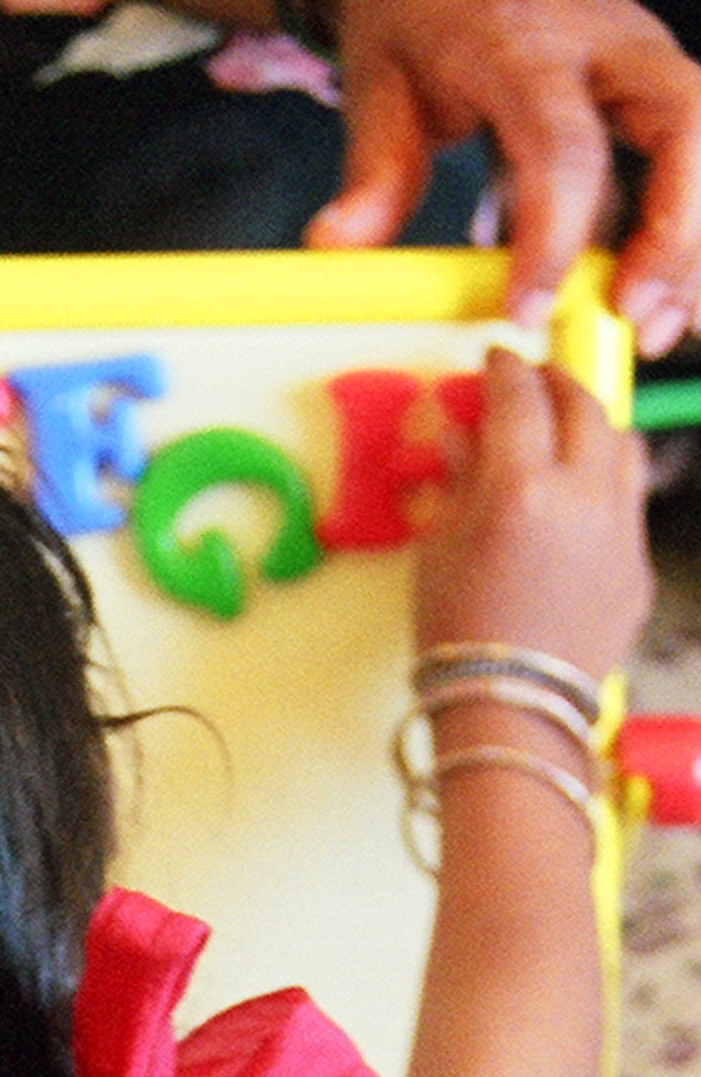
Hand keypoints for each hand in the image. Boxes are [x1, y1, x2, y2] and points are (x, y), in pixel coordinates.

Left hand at [305, 0, 700, 349]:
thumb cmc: (419, 26)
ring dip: (693, 242)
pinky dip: (689, 231)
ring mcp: (642, 62)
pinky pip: (694, 155)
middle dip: (675, 229)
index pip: (561, 144)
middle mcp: (606, 44)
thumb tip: (335, 244)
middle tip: (631, 317)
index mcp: (524, 46)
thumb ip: (374, 166)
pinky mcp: (656, 89)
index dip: (554, 236)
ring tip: (657, 328)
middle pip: (685, 123)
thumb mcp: (380, 84)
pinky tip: (666, 299)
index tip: (528, 312)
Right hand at [412, 348, 652, 680]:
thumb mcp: (437, 554)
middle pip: (582, 404)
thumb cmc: (458, 641)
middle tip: (532, 381)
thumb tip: (462, 438)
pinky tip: (577, 496)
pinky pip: (630, 500)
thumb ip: (456, 483)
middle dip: (555, 381)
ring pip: (622, 442)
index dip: (503, 368)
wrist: (510, 717)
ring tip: (566, 428)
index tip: (493, 359)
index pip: (518, 397)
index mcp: (521, 491)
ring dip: (593, 421)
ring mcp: (620, 532)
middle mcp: (583, 499)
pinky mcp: (638, 567)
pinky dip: (606, 479)